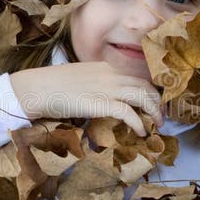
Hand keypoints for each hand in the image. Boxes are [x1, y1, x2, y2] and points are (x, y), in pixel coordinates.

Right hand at [10, 62, 162, 135]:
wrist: (38, 88)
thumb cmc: (54, 85)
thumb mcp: (81, 77)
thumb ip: (97, 82)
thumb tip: (106, 96)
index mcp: (107, 66)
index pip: (138, 75)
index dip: (151, 89)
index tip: (156, 102)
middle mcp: (111, 74)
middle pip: (145, 85)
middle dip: (158, 101)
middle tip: (162, 116)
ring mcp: (107, 88)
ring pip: (143, 96)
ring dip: (154, 112)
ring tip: (158, 125)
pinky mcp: (101, 103)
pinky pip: (129, 112)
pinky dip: (139, 122)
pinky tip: (140, 132)